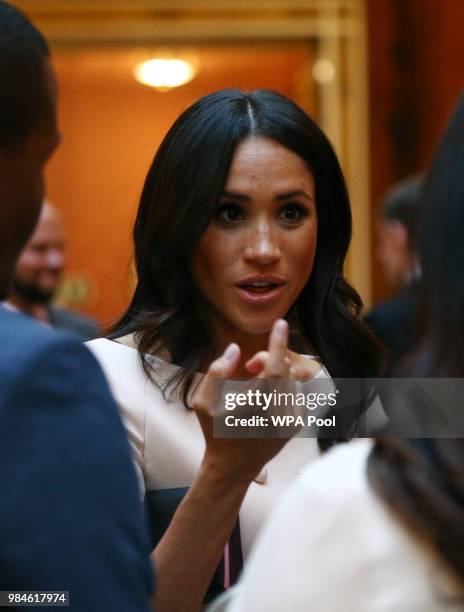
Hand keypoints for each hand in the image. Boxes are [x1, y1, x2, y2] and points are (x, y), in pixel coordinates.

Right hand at [192, 319, 295, 484]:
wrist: (233, 468)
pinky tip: (265, 398)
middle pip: (284, 368)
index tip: (281, 324)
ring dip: (275, 373)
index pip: (275, 367)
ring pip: (291, 379)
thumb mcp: (203, 402)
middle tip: (249, 365)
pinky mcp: (296, 425)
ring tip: (254, 387)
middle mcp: (278, 413)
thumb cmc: (215, 434)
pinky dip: (283, 386)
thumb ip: (217, 371)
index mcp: (256, 406)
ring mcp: (290, 420)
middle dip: (268, 358)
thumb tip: (235, 349)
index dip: (278, 343)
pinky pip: (296, 391)